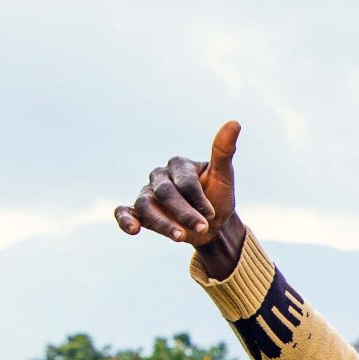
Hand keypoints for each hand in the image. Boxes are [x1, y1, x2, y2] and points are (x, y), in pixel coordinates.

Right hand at [114, 121, 245, 278]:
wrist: (212, 225)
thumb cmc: (217, 197)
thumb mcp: (224, 176)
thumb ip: (223, 152)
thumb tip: (235, 122)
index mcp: (178, 165)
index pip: (184, 180)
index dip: (197, 198)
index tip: (211, 214)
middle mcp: (159, 177)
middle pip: (165, 193)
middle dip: (183, 212)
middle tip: (202, 228)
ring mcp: (147, 193)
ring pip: (146, 205)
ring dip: (162, 222)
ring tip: (181, 237)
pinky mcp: (138, 211)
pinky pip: (123, 212)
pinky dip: (125, 220)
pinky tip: (133, 230)